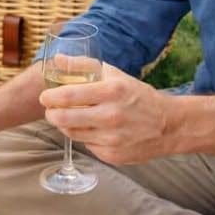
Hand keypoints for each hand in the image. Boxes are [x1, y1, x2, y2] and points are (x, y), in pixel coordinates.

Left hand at [39, 64, 176, 164]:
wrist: (169, 125)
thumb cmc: (137, 96)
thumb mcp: (114, 75)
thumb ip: (84, 66)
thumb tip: (58, 59)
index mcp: (112, 92)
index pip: (67, 96)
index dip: (49, 98)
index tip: (45, 97)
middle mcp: (111, 116)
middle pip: (63, 118)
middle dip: (51, 114)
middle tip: (51, 110)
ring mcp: (111, 139)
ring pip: (72, 133)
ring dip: (66, 125)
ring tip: (70, 117)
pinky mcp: (112, 155)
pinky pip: (86, 145)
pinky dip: (84, 137)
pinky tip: (92, 129)